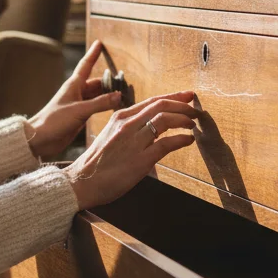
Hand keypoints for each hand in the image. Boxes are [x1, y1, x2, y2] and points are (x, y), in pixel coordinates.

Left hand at [24, 40, 122, 157]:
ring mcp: (79, 105)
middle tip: (127, 82)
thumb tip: (119, 96)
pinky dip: (105, 107)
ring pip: (98, 96)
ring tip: (125, 95)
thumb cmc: (54, 121)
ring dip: (109, 95)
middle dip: (110, 81)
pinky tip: (115, 108)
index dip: (93, 54)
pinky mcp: (80, 117)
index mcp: (73, 85)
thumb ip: (100, 103)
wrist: (40, 138)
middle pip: (97, 82)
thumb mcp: (79, 110)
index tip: (100, 43)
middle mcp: (77, 92)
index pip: (86, 65)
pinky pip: (96, 108)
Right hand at [62, 90, 199, 209]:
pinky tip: (188, 140)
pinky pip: (166, 144)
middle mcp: (127, 124)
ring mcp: (133, 141)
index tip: (187, 96)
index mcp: (120, 117)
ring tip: (193, 124)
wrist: (82, 182)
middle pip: (161, 105)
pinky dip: (181, 140)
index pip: (152, 101)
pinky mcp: (140, 160)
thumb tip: (151, 125)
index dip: (173, 96)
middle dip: (182, 104)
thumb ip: (129, 127)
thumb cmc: (97, 162)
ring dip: (184, 120)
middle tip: (195, 109)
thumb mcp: (111, 135)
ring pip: (165, 120)